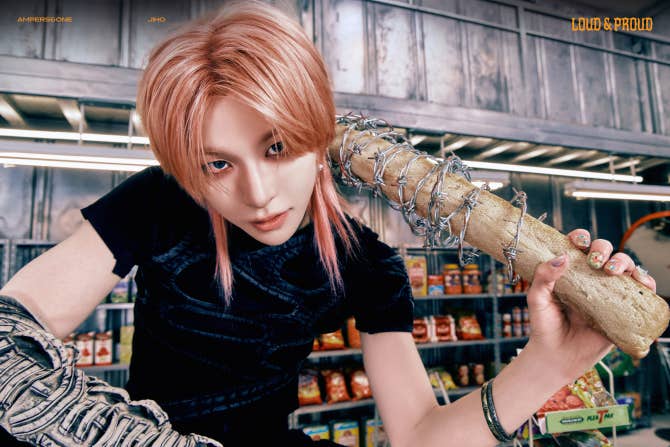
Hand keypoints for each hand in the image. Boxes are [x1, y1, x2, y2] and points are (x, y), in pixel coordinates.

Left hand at [524, 229, 656, 382]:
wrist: (556, 356)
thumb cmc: (544, 326)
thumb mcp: (537, 299)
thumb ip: (543, 277)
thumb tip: (562, 257)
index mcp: (570, 272)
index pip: (579, 246)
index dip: (582, 238)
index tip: (578, 241)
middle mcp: (591, 279)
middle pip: (606, 253)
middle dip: (605, 249)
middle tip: (597, 262)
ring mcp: (608, 294)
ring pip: (625, 269)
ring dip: (626, 262)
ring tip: (615, 271)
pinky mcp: (622, 311)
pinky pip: (640, 294)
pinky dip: (646, 284)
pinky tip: (642, 283)